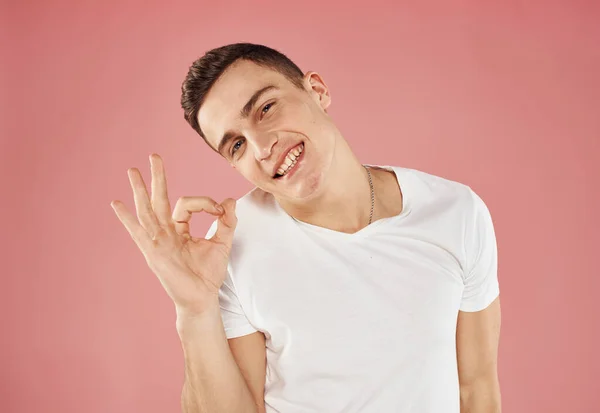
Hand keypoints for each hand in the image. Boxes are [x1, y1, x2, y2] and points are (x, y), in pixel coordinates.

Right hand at [110, 153, 237, 315]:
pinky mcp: (153, 252)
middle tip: (154, 156)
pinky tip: (116, 204)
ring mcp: (157, 241)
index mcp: (180, 229)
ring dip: (140, 190)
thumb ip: (226, 221)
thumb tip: (230, 200)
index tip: (220, 209)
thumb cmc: (209, 274)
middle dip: (157, 178)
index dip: (205, 202)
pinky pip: (138, 232)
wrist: (202, 298)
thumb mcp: (222, 243)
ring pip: (147, 210)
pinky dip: (127, 219)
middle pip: (160, 199)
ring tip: (132, 170)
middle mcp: (166, 232)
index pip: (188, 204)